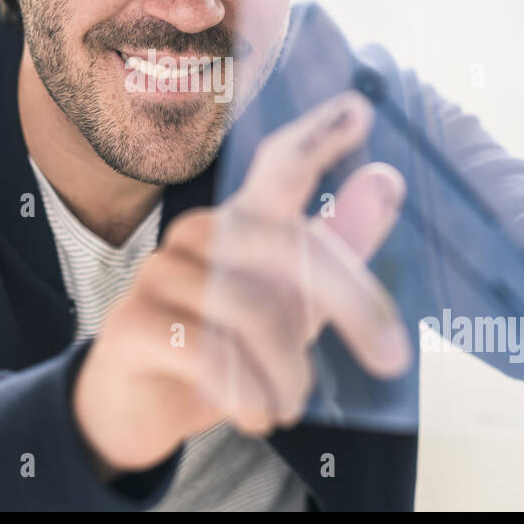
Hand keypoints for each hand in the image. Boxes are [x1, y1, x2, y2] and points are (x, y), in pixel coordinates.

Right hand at [72, 89, 411, 475]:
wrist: (141, 410)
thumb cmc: (223, 351)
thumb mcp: (292, 307)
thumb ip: (338, 251)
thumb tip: (387, 179)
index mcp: (242, 226)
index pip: (280, 165)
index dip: (319, 136)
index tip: (360, 109)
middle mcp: (199, 235)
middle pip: (291, 246)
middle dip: (353, 303)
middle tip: (392, 359)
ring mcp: (159, 274)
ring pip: (252, 314)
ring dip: (289, 375)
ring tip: (289, 405)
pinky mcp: (131, 322)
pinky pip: (209, 356)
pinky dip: (247, 396)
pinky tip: (254, 414)